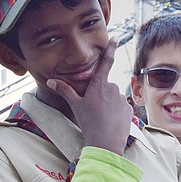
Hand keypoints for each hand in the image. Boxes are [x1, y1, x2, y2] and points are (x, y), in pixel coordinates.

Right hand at [47, 37, 131, 154]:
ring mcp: (122, 98)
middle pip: (106, 85)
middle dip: (100, 93)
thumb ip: (65, 90)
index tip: (115, 38)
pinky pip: (121, 106)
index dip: (111, 49)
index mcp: (99, 85)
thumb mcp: (75, 105)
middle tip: (94, 108)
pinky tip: (110, 121)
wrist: (105, 143)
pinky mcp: (129, 109)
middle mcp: (113, 88)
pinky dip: (116, 111)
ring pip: (113, 96)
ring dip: (108, 102)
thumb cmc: (89, 123)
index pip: (106, 62)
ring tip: (101, 117)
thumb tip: (51, 81)